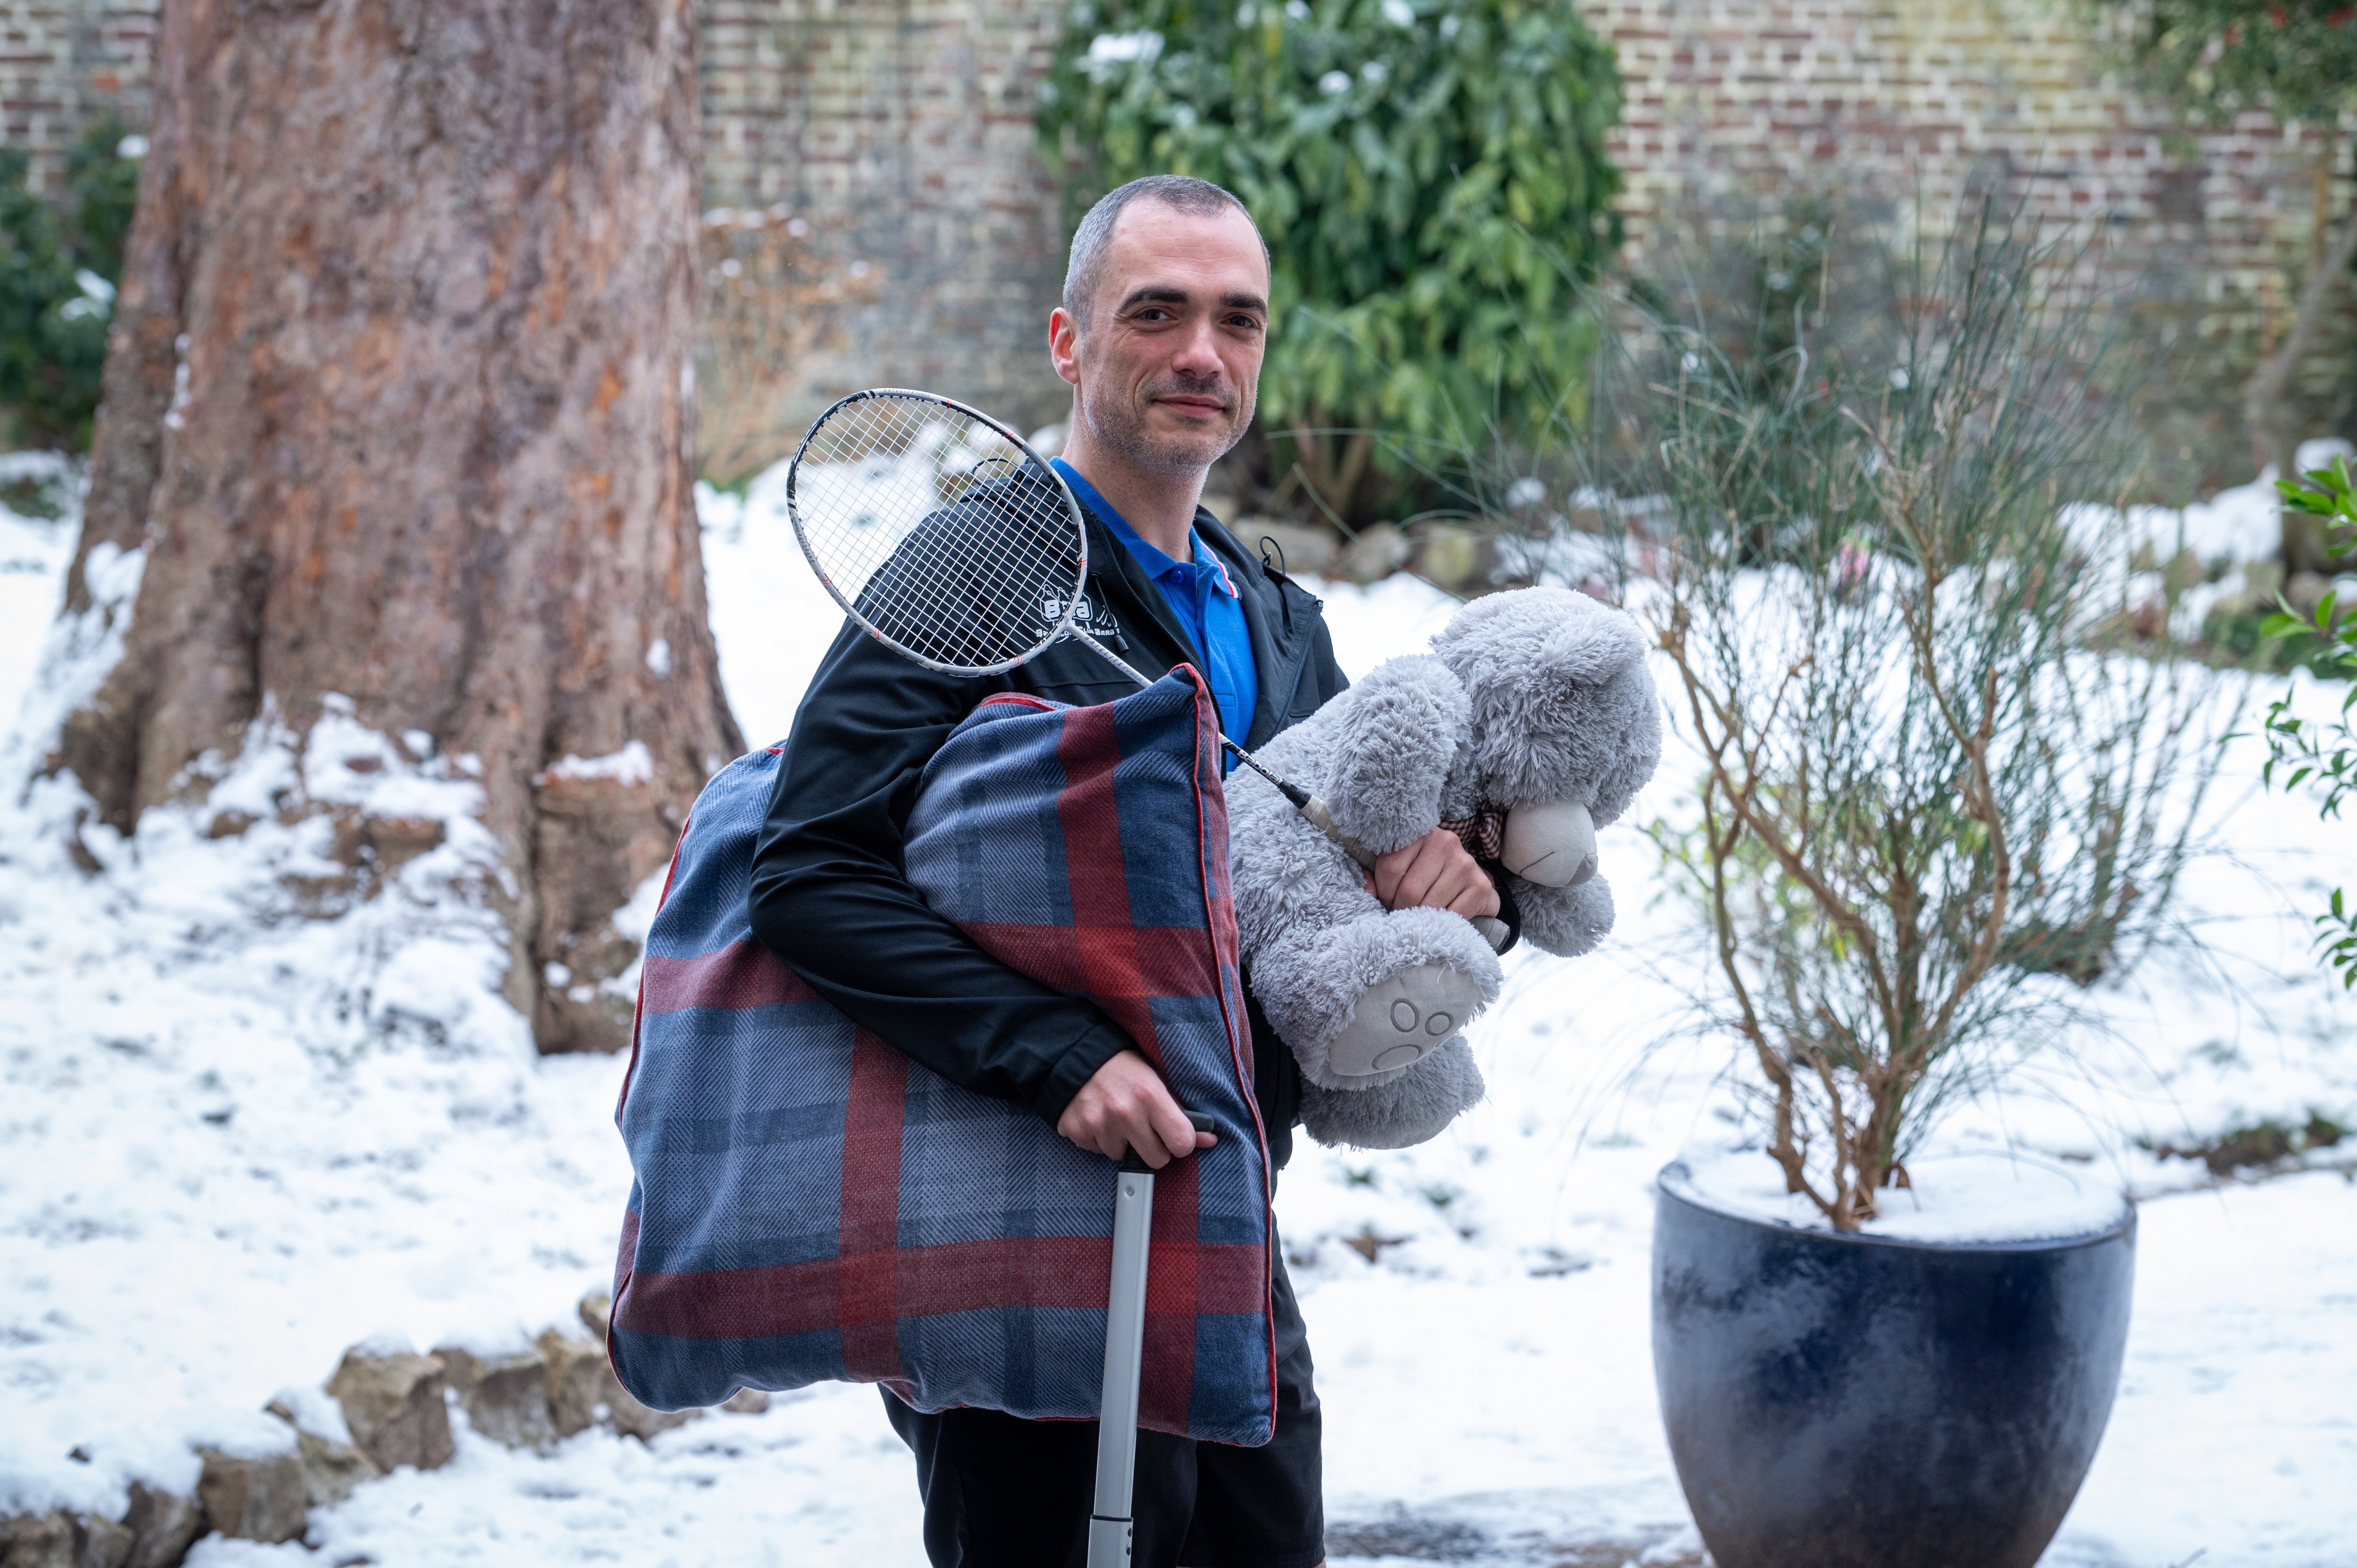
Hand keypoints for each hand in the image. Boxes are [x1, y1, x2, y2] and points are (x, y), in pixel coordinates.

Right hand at [1056, 1049, 1216, 1167]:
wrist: (1078, 1056)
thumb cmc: (1124, 1068)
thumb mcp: (1157, 1081)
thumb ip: (1182, 1113)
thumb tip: (1210, 1139)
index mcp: (1150, 1096)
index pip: (1181, 1144)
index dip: (1180, 1143)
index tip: (1174, 1136)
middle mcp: (1125, 1113)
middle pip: (1156, 1160)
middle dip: (1153, 1148)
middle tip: (1144, 1127)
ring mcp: (1098, 1124)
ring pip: (1123, 1157)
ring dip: (1122, 1142)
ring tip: (1116, 1117)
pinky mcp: (1077, 1131)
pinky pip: (1097, 1152)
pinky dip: (1099, 1140)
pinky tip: (1099, 1118)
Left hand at [1369, 827, 1500, 920]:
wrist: (1471, 885)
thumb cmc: (1429, 876)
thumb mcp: (1404, 867)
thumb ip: (1382, 875)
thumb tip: (1367, 890)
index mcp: (1421, 833)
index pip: (1391, 867)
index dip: (1385, 891)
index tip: (1389, 898)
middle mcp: (1445, 842)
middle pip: (1409, 889)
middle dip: (1402, 908)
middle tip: (1404, 912)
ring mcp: (1465, 863)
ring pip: (1429, 905)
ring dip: (1420, 918)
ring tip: (1421, 915)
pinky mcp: (1480, 886)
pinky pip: (1451, 916)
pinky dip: (1441, 924)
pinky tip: (1440, 919)